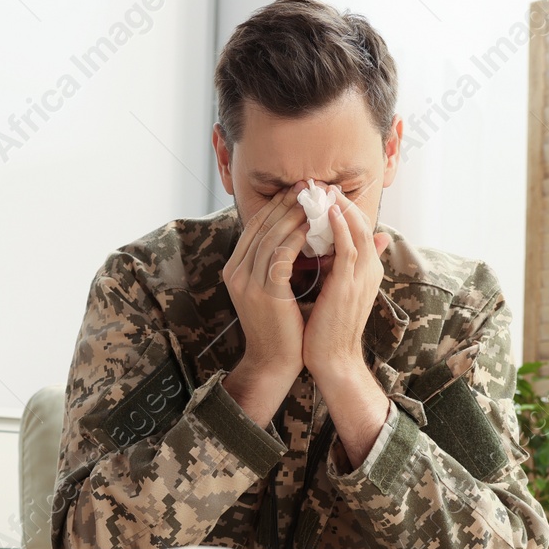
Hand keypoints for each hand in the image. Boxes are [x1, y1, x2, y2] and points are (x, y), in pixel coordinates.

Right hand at [222, 180, 309, 424]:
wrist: (274, 363)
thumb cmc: (280, 328)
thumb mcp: (273, 289)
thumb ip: (279, 262)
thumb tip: (297, 235)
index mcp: (235, 269)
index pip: (255, 227)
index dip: (276, 206)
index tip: (298, 190)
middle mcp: (236, 272)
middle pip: (261, 226)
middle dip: (286, 203)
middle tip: (308, 185)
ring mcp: (247, 282)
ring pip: (271, 236)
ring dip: (294, 214)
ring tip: (314, 199)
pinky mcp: (264, 291)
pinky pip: (281, 254)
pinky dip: (297, 237)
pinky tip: (313, 226)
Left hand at [301, 185, 391, 386]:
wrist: (332, 361)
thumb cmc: (328, 329)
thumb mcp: (337, 292)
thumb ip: (339, 268)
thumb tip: (333, 250)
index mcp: (366, 270)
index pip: (357, 229)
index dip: (343, 208)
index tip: (323, 192)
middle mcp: (369, 269)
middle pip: (360, 223)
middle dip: (342, 201)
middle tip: (322, 181)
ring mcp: (361, 276)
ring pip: (356, 230)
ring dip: (341, 206)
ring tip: (325, 187)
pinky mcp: (348, 285)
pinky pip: (348, 247)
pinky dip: (340, 227)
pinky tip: (328, 211)